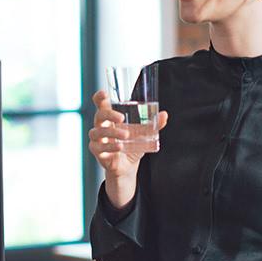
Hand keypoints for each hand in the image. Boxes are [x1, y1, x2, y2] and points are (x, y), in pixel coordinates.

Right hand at [88, 90, 168, 206]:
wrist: (127, 167)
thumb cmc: (131, 146)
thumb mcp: (144, 135)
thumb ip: (153, 125)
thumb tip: (164, 115)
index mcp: (110, 118)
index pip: (100, 104)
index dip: (99, 98)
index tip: (103, 93)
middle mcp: (101, 126)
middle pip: (99, 115)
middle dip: (109, 115)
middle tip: (121, 118)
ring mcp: (97, 139)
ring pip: (98, 132)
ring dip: (112, 133)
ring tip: (126, 136)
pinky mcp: (97, 152)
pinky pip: (99, 147)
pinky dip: (110, 146)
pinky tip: (119, 147)